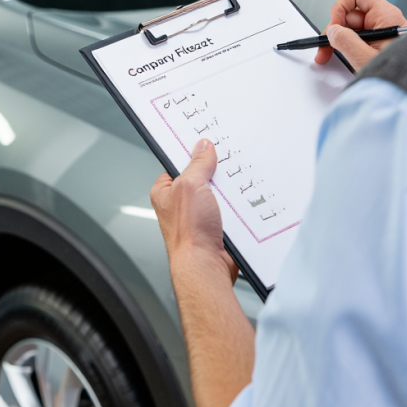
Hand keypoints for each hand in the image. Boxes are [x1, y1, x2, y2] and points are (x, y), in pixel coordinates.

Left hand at [151, 139, 238, 285]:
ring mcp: (199, 214)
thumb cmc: (188, 234)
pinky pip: (230, 206)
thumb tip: (203, 147)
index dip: (192, 151)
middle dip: (215, 172)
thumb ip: (197, 164)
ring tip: (231, 189)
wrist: (206, 266)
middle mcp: (181, 203)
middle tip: (223, 166)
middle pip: (202, 175)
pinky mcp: (216, 224)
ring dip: (228, 190)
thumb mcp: (190, 186)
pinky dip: (236, 204)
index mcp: (166, 191)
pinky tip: (240, 203)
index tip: (206, 140)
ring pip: (218, 191)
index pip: (179, 162)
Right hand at [315, 0, 406, 70]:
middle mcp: (384, 19)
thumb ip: (345, 41)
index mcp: (385, 15)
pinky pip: (358, 37)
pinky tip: (346, 58)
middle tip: (326, 50)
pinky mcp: (379, 41)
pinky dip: (348, 46)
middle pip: (349, 13)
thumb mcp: (365, 58)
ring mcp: (381, 30)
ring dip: (340, 41)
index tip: (335, 27)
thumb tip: (333, 31)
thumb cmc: (398, 75)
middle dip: (335, 30)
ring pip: (351, 27)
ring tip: (335, 57)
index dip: (340, 7)